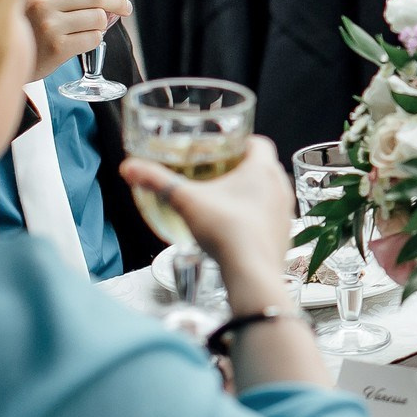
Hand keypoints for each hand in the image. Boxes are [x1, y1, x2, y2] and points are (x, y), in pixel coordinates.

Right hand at [23, 0, 131, 81]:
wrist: (3, 56)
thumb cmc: (28, 23)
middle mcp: (42, 1)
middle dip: (118, 0)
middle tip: (126, 7)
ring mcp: (49, 25)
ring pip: (98, 18)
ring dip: (104, 22)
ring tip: (96, 26)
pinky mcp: (57, 48)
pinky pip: (93, 38)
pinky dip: (95, 38)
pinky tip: (83, 39)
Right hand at [120, 137, 295, 302]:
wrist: (251, 273)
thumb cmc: (226, 232)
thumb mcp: (185, 201)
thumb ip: (157, 181)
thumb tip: (131, 168)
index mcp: (263, 169)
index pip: (259, 142)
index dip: (241, 142)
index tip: (223, 149)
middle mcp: (281, 187)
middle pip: (264, 167)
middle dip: (242, 168)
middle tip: (218, 175)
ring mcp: (286, 212)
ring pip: (269, 193)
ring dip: (251, 194)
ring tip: (225, 202)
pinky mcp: (284, 235)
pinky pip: (271, 218)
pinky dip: (256, 218)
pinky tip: (236, 228)